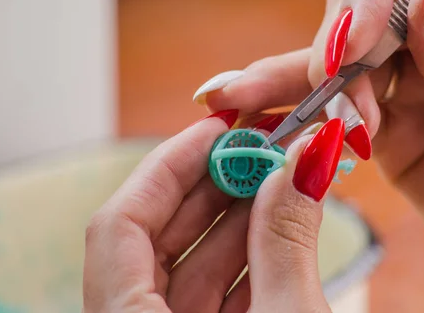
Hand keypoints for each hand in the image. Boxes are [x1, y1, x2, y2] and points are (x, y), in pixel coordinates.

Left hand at [83, 110, 341, 312]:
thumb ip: (287, 240)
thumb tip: (304, 158)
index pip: (119, 223)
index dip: (170, 164)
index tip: (219, 128)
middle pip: (156, 236)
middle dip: (214, 185)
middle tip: (263, 146)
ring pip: (189, 265)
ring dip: (239, 220)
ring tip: (282, 178)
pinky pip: (213, 294)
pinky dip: (248, 260)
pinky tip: (282, 225)